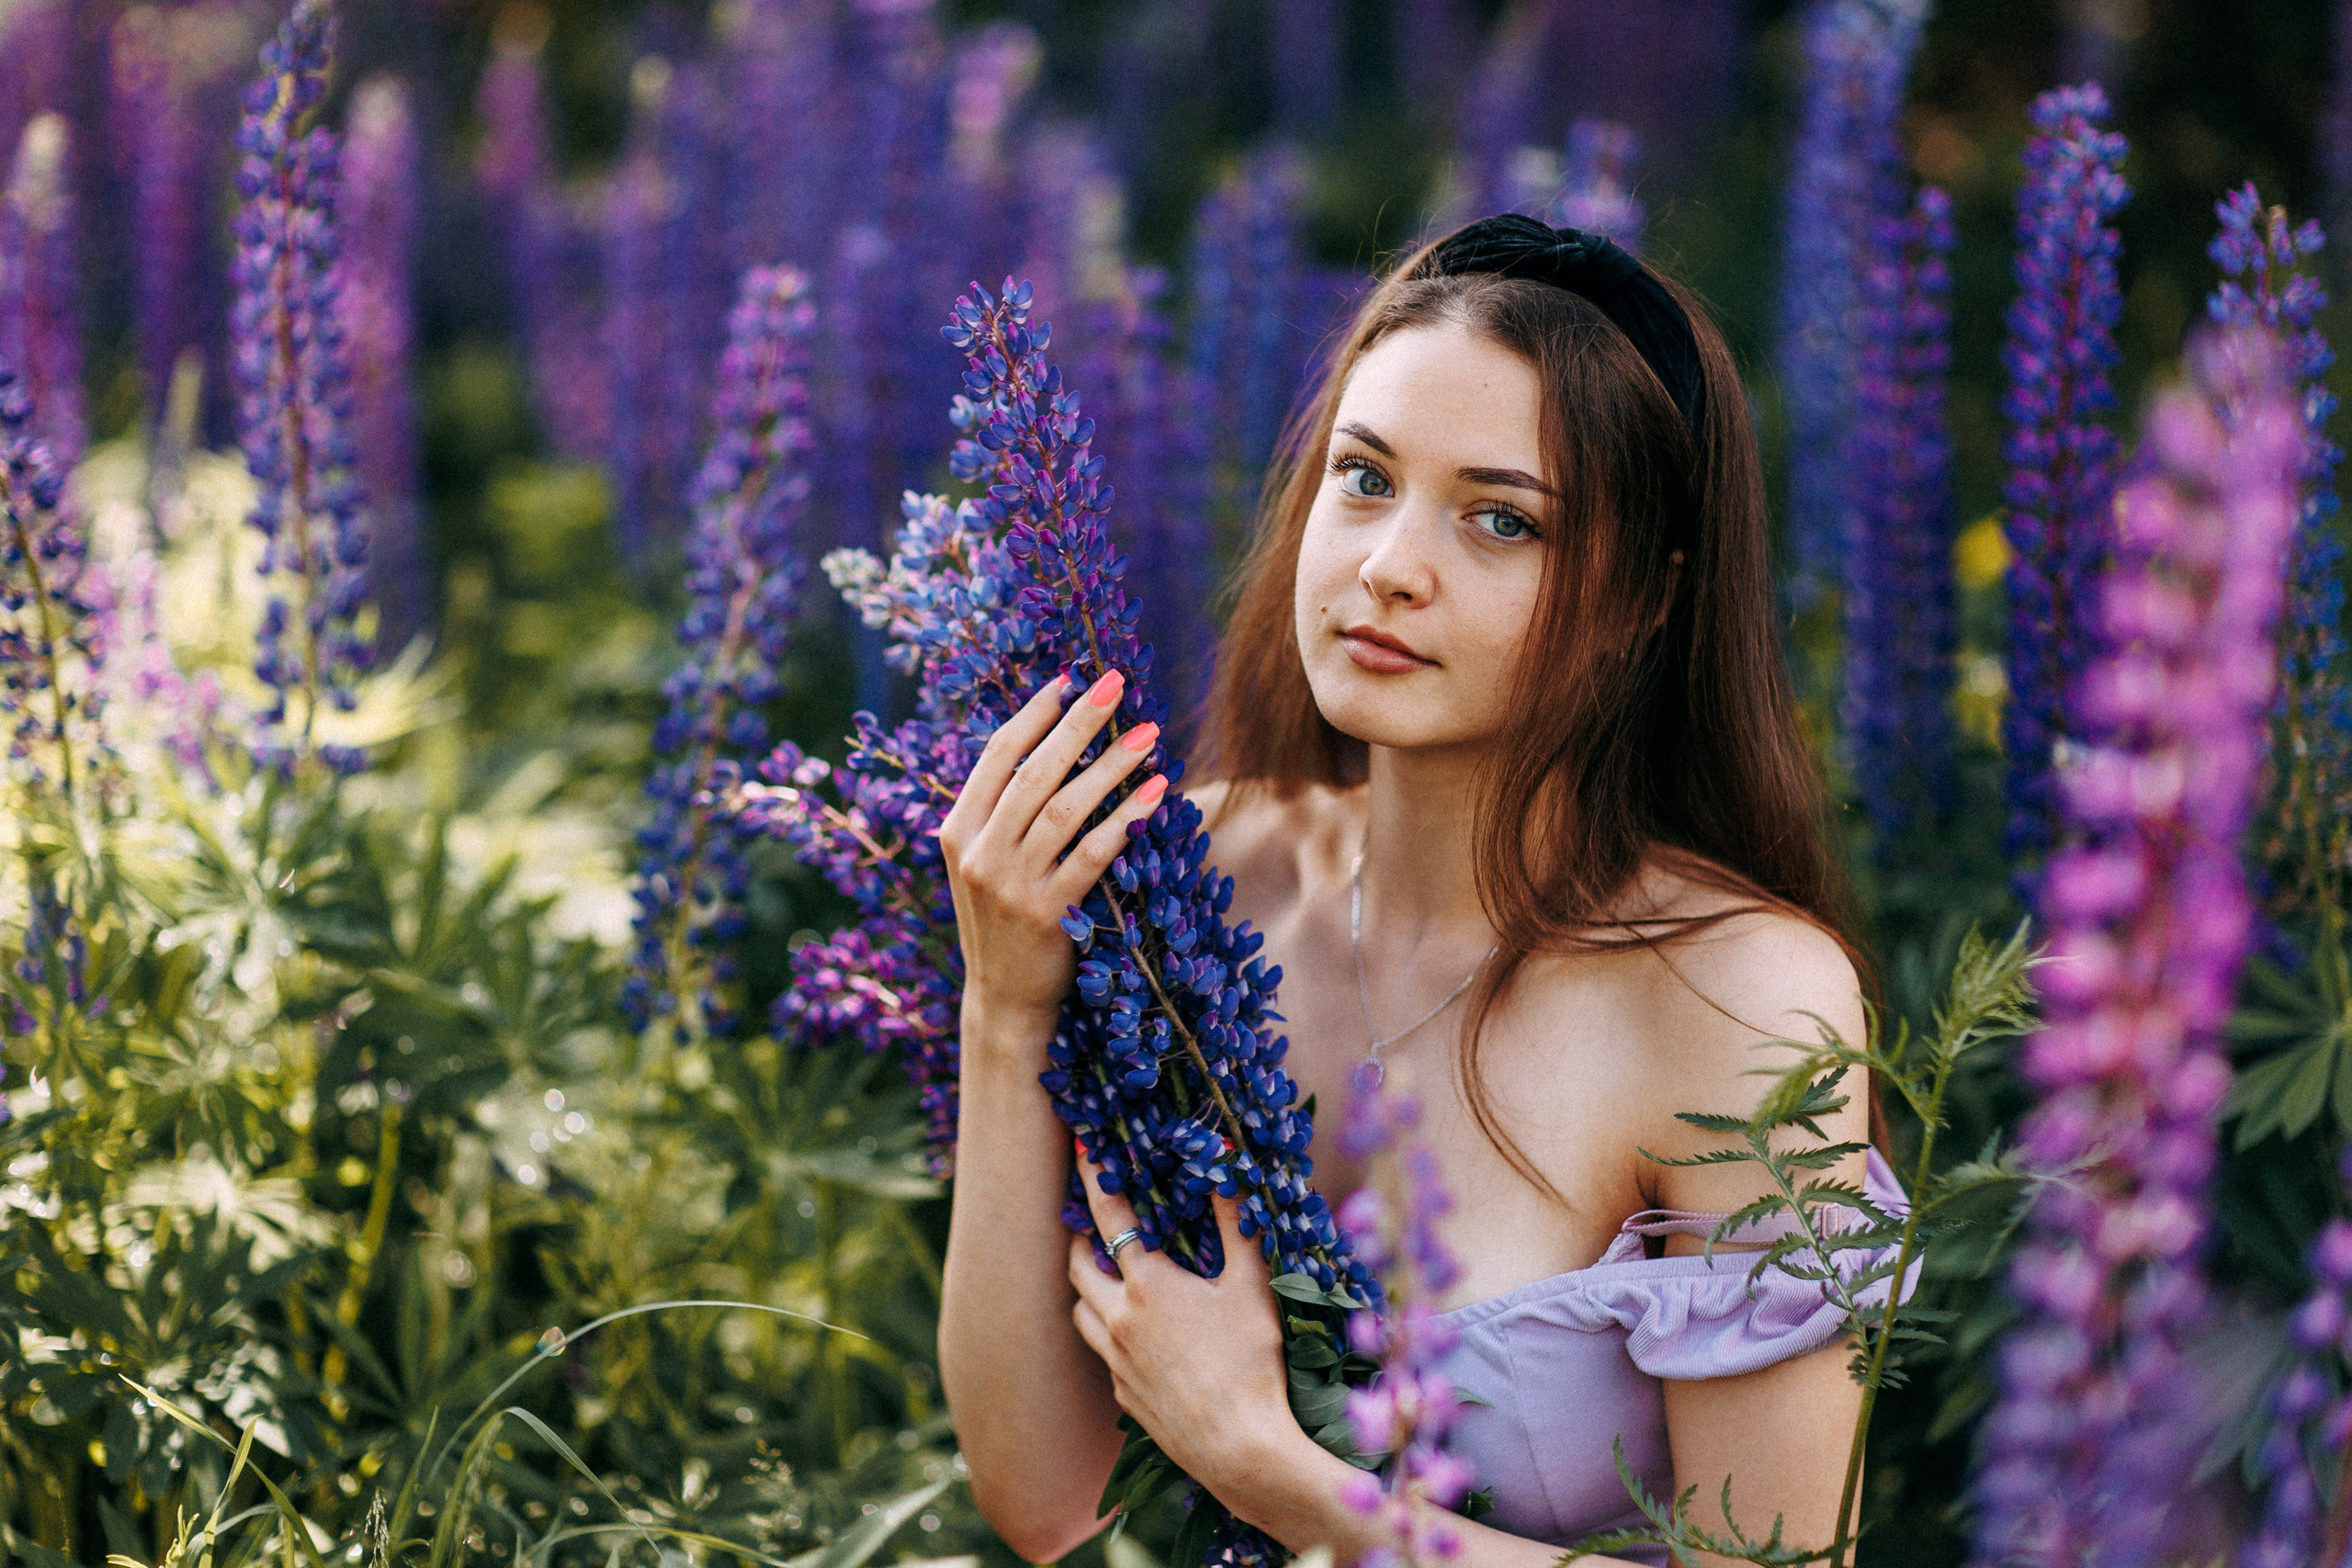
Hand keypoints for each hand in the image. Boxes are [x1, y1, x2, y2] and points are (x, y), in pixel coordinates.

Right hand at [938, 671, 1166, 1042]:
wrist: (1002, 1000)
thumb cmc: (1004, 922)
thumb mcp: (984, 864)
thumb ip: (1002, 813)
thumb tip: (1050, 746)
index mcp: (958, 830)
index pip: (994, 755)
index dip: (1033, 714)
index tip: (1068, 681)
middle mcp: (980, 852)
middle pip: (1033, 771)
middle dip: (1078, 722)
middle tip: (1115, 683)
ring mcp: (1011, 883)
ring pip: (1065, 808)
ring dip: (1110, 765)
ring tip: (1148, 734)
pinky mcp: (1048, 913)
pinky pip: (1093, 854)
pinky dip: (1125, 819)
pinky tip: (1155, 792)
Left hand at [1067, 1140, 1295, 1503]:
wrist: (1239, 1448)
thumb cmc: (1252, 1363)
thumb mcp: (1252, 1287)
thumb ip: (1238, 1228)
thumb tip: (1228, 1175)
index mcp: (1149, 1285)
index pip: (1112, 1219)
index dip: (1097, 1182)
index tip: (1083, 1154)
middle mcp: (1121, 1319)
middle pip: (1079, 1267)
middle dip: (1079, 1239)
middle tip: (1086, 1224)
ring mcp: (1117, 1360)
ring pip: (1081, 1312)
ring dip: (1085, 1288)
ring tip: (1099, 1276)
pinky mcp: (1123, 1394)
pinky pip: (1102, 1352)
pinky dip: (1107, 1332)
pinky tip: (1132, 1336)